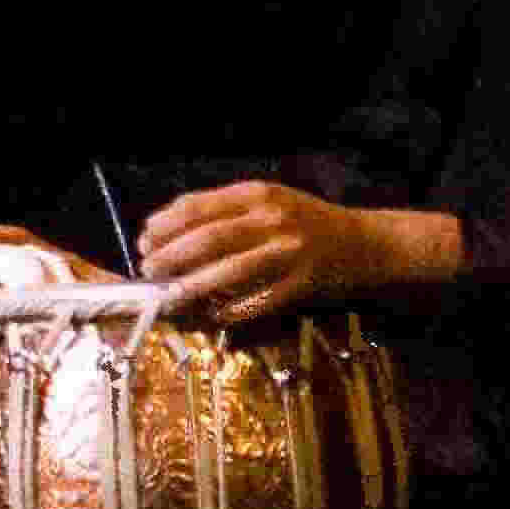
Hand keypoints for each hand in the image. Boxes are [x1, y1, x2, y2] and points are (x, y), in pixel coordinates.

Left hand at [137, 180, 419, 328]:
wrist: (365, 243)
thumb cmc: (304, 221)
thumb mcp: (266, 201)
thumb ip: (222, 209)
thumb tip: (164, 228)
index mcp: (258, 194)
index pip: (197, 207)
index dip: (164, 226)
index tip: (144, 240)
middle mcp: (274, 219)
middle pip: (208, 239)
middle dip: (170, 256)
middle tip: (149, 269)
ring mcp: (291, 252)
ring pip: (229, 271)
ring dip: (192, 286)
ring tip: (169, 294)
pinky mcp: (303, 284)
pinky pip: (258, 301)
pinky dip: (230, 310)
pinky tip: (212, 314)